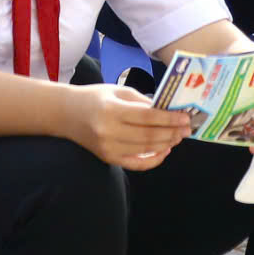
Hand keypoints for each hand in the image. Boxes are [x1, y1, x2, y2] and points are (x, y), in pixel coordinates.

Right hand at [63, 83, 195, 167]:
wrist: (66, 114)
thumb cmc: (94, 97)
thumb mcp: (117, 91)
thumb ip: (142, 101)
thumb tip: (168, 110)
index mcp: (111, 110)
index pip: (147, 117)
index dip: (169, 118)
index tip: (185, 117)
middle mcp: (109, 131)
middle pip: (149, 136)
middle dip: (172, 132)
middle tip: (187, 128)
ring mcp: (108, 148)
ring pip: (145, 150)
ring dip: (166, 144)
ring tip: (178, 137)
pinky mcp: (108, 158)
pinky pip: (136, 164)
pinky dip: (153, 159)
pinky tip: (165, 151)